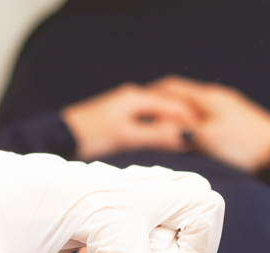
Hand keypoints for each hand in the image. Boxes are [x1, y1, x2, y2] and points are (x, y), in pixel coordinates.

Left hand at [61, 83, 197, 160]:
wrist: (61, 136)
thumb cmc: (91, 134)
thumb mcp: (127, 136)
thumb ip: (156, 136)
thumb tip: (185, 138)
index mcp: (137, 97)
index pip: (174, 104)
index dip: (191, 118)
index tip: (207, 132)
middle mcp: (133, 96)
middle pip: (168, 105)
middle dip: (185, 119)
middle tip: (203, 136)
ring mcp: (126, 105)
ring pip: (158, 112)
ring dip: (172, 124)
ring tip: (187, 139)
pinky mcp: (119, 116)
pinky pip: (147, 119)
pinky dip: (159, 127)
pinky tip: (163, 139)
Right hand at [149, 77, 269, 172]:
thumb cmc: (244, 144)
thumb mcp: (209, 138)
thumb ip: (184, 131)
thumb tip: (162, 128)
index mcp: (208, 97)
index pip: (172, 87)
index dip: (153, 95)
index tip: (137, 106)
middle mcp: (217, 99)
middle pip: (182, 98)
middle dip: (163, 108)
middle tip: (146, 122)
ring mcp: (226, 110)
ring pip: (193, 110)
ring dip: (177, 119)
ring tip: (162, 133)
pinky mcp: (233, 123)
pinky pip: (204, 120)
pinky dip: (191, 127)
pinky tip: (187, 141)